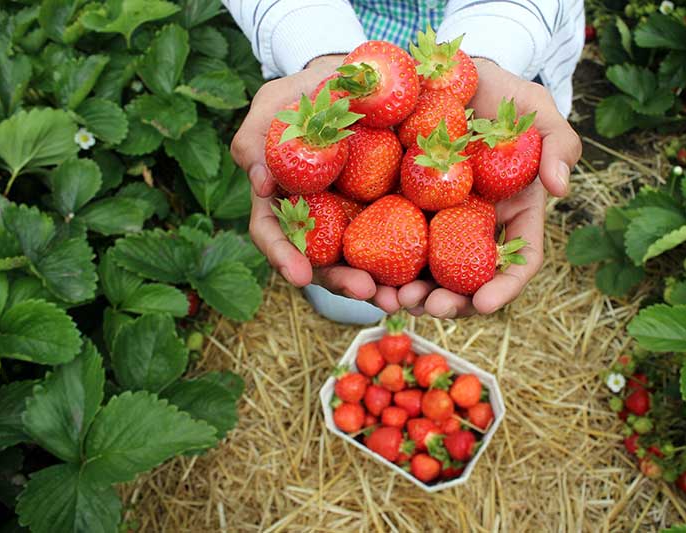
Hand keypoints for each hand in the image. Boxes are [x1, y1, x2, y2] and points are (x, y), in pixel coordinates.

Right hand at [232, 55, 404, 312]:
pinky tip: (428, 275)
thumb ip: (257, 137)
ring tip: (399, 298)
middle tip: (365, 291)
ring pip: (363, 261)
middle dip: (342, 282)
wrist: (363, 80)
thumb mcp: (276, 103)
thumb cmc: (310, 93)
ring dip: (380, 285)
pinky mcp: (394, 213)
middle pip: (324, 262)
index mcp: (285, 198)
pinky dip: (412, 263)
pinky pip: (402, 242)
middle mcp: (320, 218)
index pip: (275, 234)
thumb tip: (259, 182)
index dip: (283, 257)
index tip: (299, 276)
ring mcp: (357, 219)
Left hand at [397, 58, 581, 317]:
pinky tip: (366, 276)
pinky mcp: (399, 210)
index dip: (504, 287)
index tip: (485, 304)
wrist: (448, 76)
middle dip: (451, 302)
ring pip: (428, 272)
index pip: (517, 262)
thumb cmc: (499, 98)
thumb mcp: (536, 111)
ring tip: (395, 299)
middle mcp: (474, 228)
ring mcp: (436, 222)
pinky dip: (381, 266)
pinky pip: (390, 244)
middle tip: (428, 306)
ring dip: (413, 294)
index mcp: (512, 215)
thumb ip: (559, 143)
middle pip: (468, 280)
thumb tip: (560, 189)